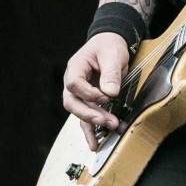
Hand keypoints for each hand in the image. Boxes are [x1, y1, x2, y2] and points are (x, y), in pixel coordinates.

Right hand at [62, 32, 129, 150]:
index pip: (74, 84)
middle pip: (72, 102)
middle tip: (105, 120)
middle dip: (88, 113)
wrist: (110, 43)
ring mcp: (79, 92)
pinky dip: (92, 128)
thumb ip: (110, 73)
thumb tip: (110, 93)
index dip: (88, 93)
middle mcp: (73, 81)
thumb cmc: (108, 45)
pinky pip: (86, 116)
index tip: (106, 96)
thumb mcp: (112, 54)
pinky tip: (96, 142)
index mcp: (76, 67)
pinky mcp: (88, 100)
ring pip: (79, 112)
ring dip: (93, 123)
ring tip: (108, 129)